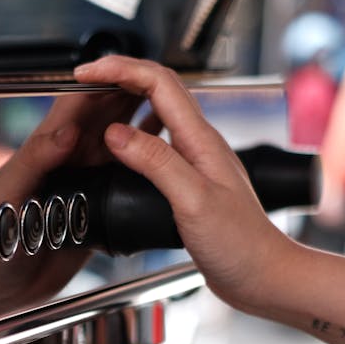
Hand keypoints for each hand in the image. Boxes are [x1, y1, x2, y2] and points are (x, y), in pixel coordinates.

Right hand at [73, 55, 290, 311]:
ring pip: (157, 113)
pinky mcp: (189, 182)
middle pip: (157, 88)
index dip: (120, 69)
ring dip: (125, 101)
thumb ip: (156, 162)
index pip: (158, 82)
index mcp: (201, 140)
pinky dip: (132, 136)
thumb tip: (116, 133)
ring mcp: (195, 161)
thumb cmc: (239, 243)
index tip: (88, 71)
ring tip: (95, 107)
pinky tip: (120, 151)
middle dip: (118, 76)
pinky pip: (157, 144)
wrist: (260, 274)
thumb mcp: (192, 200)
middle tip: (84, 81)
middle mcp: (200, 143)